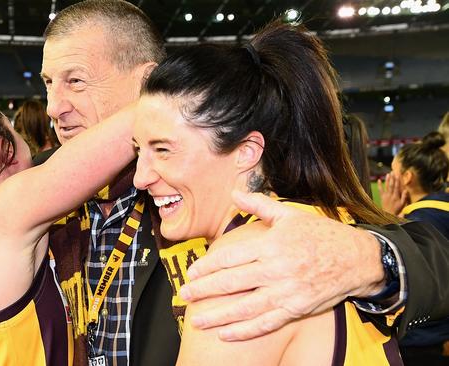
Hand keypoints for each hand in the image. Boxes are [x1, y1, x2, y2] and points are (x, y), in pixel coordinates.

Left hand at [179, 191, 384, 340]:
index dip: (208, 266)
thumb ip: (259, 205)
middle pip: (233, 283)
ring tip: (198, 319)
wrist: (357, 258)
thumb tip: (235, 191)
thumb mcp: (290, 215)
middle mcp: (277, 269)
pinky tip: (226, 334)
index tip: (192, 272)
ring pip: (246, 307)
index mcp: (272, 244)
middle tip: (184, 295)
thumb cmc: (321, 234)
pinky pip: (267, 323)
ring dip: (219, 315)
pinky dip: (245, 331)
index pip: (231, 258)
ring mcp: (287, 292)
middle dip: (205, 290)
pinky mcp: (296, 309)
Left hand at [378, 174, 408, 215]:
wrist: (388, 214)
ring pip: (386, 186)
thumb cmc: (397, 209)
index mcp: (396, 196)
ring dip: (387, 180)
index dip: (397, 180)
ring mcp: (386, 196)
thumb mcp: (403, 204)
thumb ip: (404, 197)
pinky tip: (379, 180)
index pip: (397, 186)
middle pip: (391, 185)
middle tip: (393, 172)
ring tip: (388, 174)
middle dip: (392, 178)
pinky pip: (380, 190)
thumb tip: (405, 189)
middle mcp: (390, 195)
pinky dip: (379, 185)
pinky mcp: (382, 197)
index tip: (398, 174)